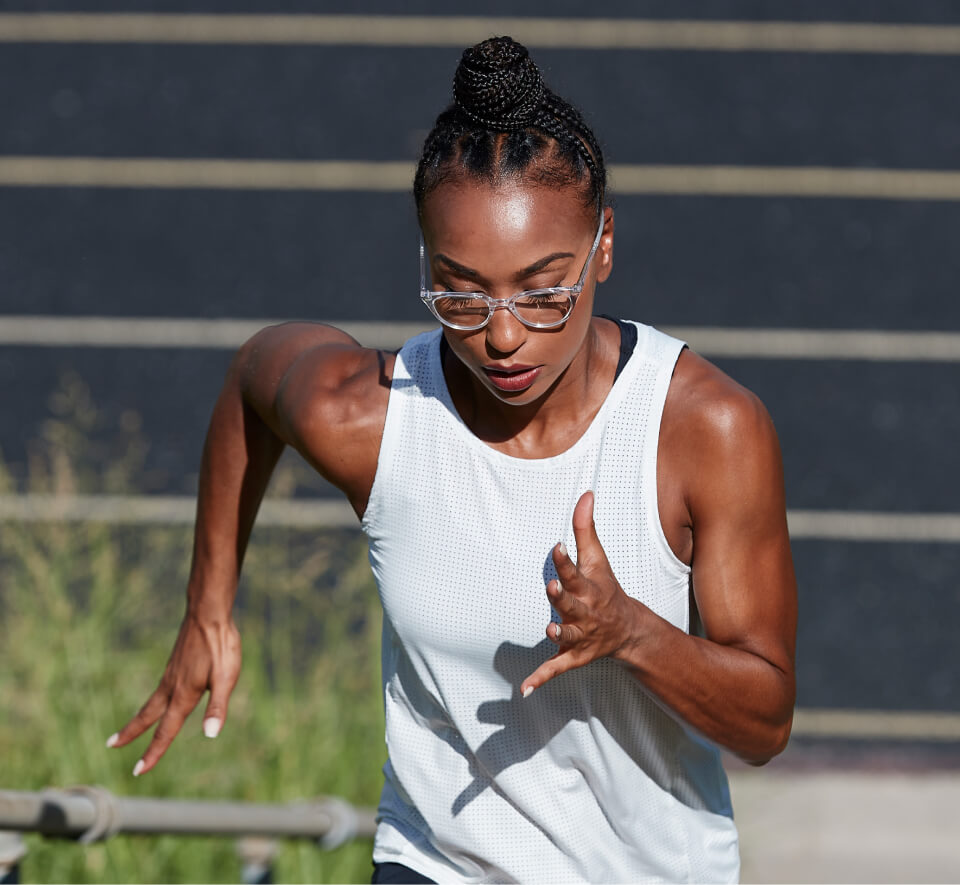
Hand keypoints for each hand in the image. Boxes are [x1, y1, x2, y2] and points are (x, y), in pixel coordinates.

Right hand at [106, 613, 240, 774]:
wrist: (208, 612)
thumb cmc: (220, 645)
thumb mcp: (226, 678)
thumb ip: (217, 706)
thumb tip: (210, 735)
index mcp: (183, 694)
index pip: (166, 730)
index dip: (153, 752)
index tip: (138, 771)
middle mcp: (172, 686)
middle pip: (147, 716)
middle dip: (131, 733)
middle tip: (111, 746)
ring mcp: (171, 674)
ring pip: (151, 702)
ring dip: (139, 718)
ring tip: (129, 728)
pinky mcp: (175, 663)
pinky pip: (160, 688)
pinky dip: (153, 701)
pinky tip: (160, 699)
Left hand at [521, 491, 641, 694]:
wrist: (628, 630)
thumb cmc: (605, 587)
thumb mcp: (598, 558)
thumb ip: (586, 527)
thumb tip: (586, 493)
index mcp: (589, 588)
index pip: (576, 572)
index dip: (566, 561)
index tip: (557, 546)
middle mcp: (585, 613)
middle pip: (571, 604)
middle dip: (562, 597)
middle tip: (552, 587)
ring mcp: (579, 636)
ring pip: (566, 636)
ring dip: (557, 635)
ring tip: (547, 631)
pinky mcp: (572, 656)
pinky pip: (556, 669)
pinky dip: (540, 679)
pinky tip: (524, 690)